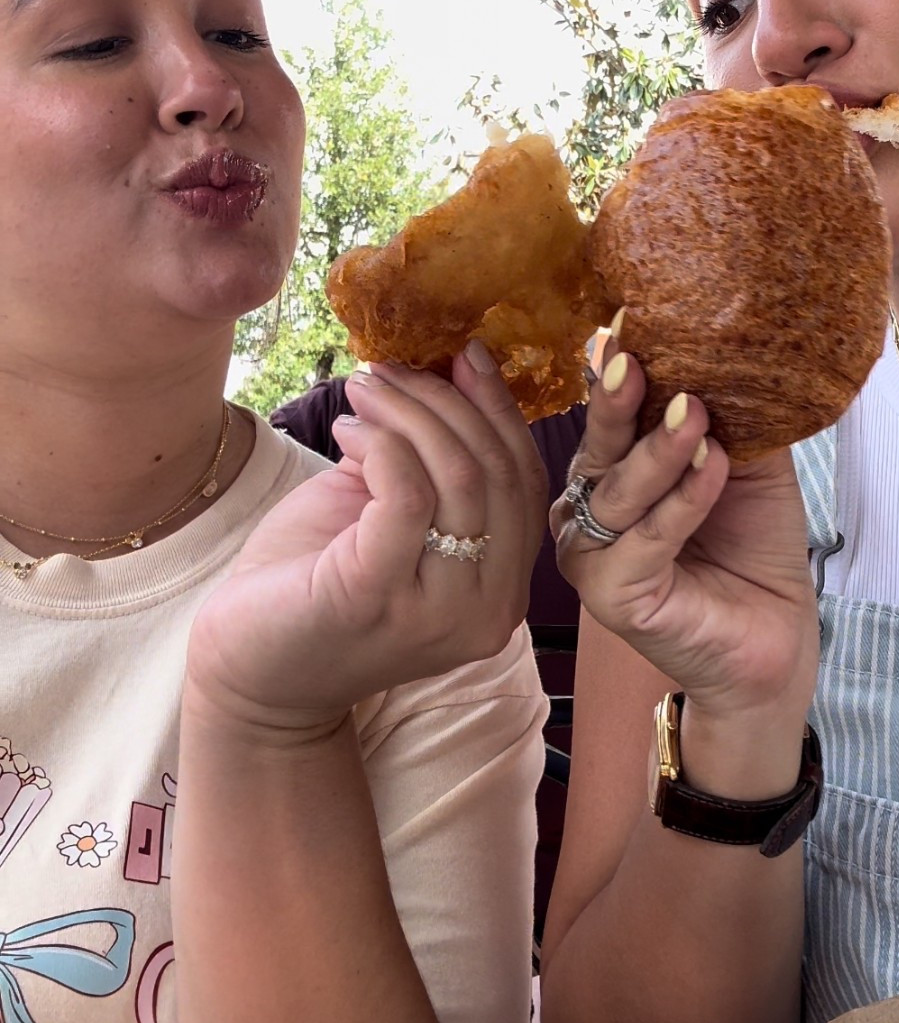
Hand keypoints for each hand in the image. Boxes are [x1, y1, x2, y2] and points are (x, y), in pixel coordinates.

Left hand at [188, 346, 547, 731]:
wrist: (249, 669)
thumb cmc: (318, 582)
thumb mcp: (394, 515)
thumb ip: (434, 460)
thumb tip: (460, 366)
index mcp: (502, 590)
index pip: (525, 481)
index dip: (499, 410)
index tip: (465, 353)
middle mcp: (489, 610)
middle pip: (497, 471)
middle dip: (446, 402)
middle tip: (389, 371)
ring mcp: (439, 611)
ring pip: (459, 476)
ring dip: (407, 415)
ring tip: (363, 393)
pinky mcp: (378, 596)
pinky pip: (405, 494)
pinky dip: (380, 445)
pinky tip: (346, 433)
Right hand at [554, 349, 818, 730]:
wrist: (775, 636)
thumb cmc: (753, 546)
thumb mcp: (743, 464)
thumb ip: (724, 416)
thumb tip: (718, 346)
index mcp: (611, 471)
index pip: (610, 416)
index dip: (615, 372)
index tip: (627, 324)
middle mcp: (587, 508)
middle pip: (599, 446)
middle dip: (617, 400)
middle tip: (636, 358)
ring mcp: (591, 555)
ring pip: (618, 492)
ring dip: (659, 451)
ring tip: (696, 413)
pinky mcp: (610, 597)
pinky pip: (646, 540)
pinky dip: (682, 502)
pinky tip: (711, 468)